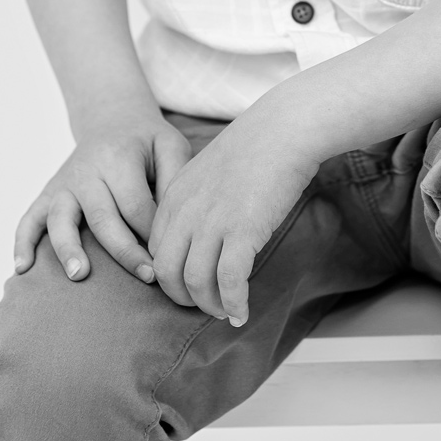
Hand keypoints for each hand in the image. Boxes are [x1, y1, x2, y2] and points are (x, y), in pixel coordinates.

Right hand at [13, 105, 191, 283]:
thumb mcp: (171, 146)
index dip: (153, 233)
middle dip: (125, 252)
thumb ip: (175, 179)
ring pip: (61, 219)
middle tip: (148, 277)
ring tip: (80, 275)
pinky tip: (22, 269)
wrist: (113, 118)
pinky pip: (29, 218)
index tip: (169, 254)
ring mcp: (64, 183)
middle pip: (102, 218)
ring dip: (68, 248)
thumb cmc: (147, 140)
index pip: (135, 205)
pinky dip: (22, 242)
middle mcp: (86, 170)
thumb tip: (170, 224)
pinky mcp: (49, 193)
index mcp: (118, 157)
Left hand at [146, 115, 316, 324]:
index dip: (170, 276)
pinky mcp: (243, 230)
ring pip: (195, 282)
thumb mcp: (209, 169)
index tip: (189, 286)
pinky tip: (242, 313)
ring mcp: (213, 221)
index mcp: (175, 194)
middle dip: (183, 298)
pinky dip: (233, 304)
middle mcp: (186, 210)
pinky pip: (230, 282)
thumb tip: (205, 231)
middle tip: (204, 306)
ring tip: (224, 312)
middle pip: (166, 272)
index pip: (156, 249)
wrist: (284, 128)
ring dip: (209, 306)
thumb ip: (197, 198)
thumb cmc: (255, 146)